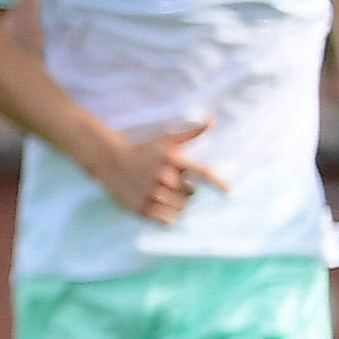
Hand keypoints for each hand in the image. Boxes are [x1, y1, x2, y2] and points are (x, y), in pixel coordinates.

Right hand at [89, 119, 227, 223]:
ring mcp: (151, 194)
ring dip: (175, 203)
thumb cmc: (144, 150)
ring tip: (160, 193)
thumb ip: (192, 132)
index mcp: (172, 161)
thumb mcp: (166, 139)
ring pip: (180, 209)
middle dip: (183, 190)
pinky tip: (157, 204)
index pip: (202, 173)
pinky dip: (166, 215)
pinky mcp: (142, 208)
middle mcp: (163, 178)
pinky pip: (167, 220)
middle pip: (191, 195)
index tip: (228, 192)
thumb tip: (212, 118)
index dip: (217, 183)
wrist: (111, 161)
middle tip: (167, 182)